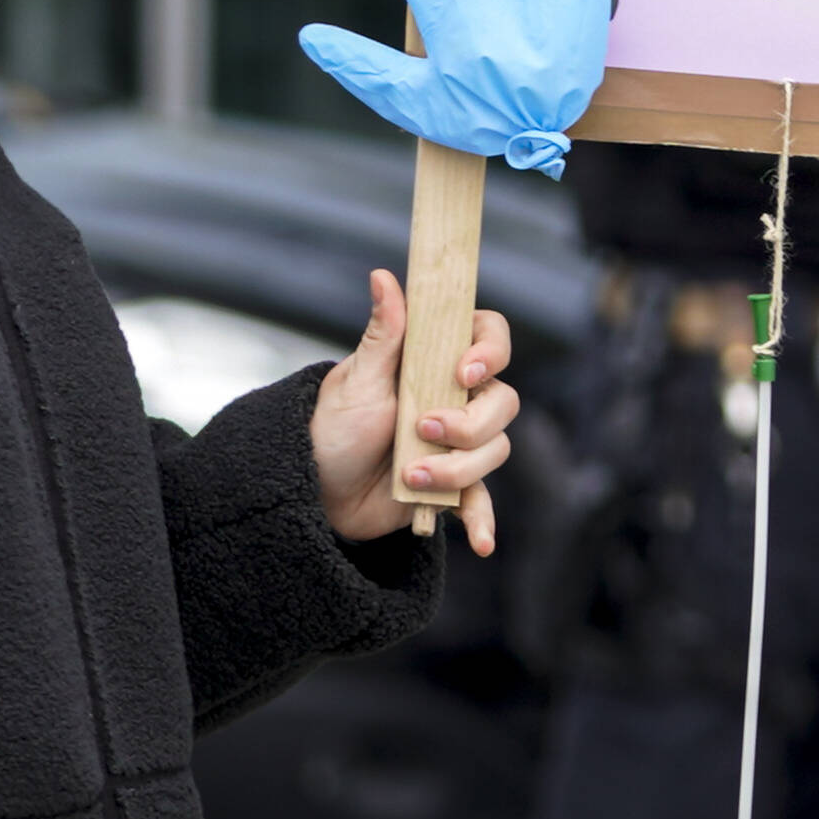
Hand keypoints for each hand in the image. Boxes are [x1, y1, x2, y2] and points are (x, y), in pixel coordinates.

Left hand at [313, 268, 520, 553]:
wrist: (314, 492)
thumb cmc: (331, 428)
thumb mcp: (355, 382)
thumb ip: (382, 334)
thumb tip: (383, 276)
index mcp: (435, 361)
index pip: (490, 338)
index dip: (490, 351)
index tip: (462, 372)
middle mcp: (456, 399)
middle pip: (504, 401)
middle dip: (469, 423)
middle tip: (422, 429)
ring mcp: (459, 443)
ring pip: (496, 449)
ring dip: (457, 468)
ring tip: (410, 477)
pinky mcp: (453, 486)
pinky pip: (482, 500)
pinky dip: (483, 520)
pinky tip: (480, 542)